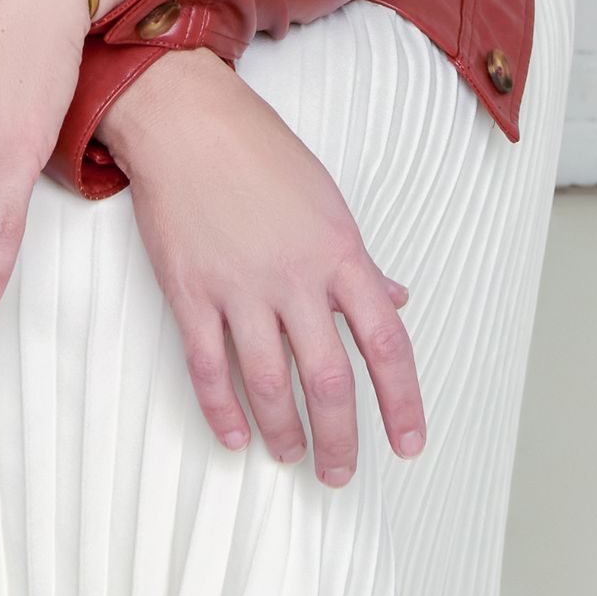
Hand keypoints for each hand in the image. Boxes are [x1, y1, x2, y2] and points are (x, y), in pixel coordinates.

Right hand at [96, 50, 423, 485]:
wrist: (188, 121)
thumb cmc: (261, 154)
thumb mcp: (328, 202)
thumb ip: (361, 262)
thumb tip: (397, 301)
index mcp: (339, 252)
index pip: (386, 343)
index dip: (401, 402)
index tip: (408, 443)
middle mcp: (295, 276)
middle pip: (329, 380)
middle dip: (340, 438)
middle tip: (340, 474)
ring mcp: (239, 287)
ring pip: (268, 384)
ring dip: (284, 432)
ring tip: (291, 456)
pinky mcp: (190, 291)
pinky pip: (208, 366)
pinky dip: (222, 410)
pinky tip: (236, 436)